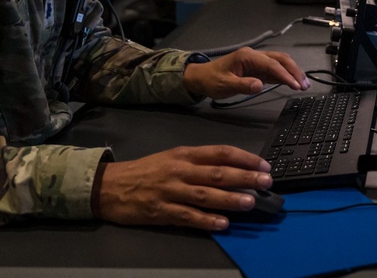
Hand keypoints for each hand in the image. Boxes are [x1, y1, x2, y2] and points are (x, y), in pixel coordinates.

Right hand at [95, 145, 273, 229]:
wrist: (111, 185)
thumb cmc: (145, 171)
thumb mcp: (171, 157)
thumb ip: (198, 163)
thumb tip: (231, 169)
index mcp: (183, 154)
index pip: (219, 152)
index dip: (244, 158)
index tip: (263, 164)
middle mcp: (179, 170)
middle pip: (216, 173)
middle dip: (244, 177)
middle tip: (266, 181)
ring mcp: (170, 191)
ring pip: (205, 195)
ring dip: (229, 199)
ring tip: (250, 203)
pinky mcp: (162, 211)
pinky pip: (188, 216)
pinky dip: (206, 220)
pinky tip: (223, 224)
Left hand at [182, 47, 309, 99]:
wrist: (201, 77)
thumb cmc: (211, 80)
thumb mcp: (224, 85)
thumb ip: (243, 85)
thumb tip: (260, 85)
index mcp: (247, 56)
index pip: (271, 64)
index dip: (285, 75)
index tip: (296, 85)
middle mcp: (254, 56)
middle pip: (280, 59)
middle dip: (294, 71)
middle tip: (305, 84)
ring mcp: (256, 62)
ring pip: (279, 63)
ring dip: (292, 72)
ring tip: (303, 84)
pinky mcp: (256, 69)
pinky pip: (274, 70)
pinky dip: (285, 76)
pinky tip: (293, 83)